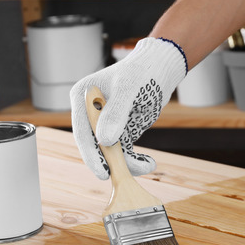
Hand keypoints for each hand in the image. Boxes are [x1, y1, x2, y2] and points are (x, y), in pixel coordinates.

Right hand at [69, 37, 186, 179]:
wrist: (161, 67)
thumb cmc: (143, 70)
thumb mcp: (129, 88)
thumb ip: (116, 113)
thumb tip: (104, 140)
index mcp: (84, 98)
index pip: (83, 131)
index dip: (91, 154)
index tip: (102, 172)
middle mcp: (92, 113)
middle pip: (94, 145)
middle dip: (109, 162)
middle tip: (122, 176)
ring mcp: (106, 123)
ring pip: (110, 152)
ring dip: (127, 164)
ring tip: (147, 165)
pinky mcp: (120, 130)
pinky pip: (124, 152)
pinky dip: (135, 160)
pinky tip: (149, 163)